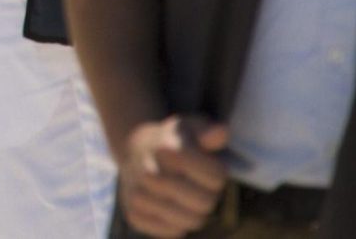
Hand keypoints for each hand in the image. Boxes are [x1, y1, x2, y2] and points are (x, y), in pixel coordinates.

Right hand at [117, 115, 231, 236]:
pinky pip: (172, 232)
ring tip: (185, 196)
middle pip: (205, 203)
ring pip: (190, 221)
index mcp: (168, 149)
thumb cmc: (171, 140)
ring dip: (194, 212)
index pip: (216, 178)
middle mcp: (149, 172)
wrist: (134, 151)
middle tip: (197, 184)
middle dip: (208, 195)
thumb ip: (207, 130)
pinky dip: (177, 224)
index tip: (206, 166)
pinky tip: (170, 206)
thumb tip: (221, 132)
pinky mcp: (133, 214)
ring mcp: (139, 195)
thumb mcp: (188, 127)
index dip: (217, 174)